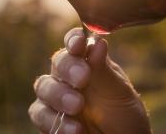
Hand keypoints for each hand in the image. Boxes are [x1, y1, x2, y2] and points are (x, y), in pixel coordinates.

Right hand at [29, 27, 151, 133]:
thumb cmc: (125, 117)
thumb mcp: (119, 93)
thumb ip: (104, 70)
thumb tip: (98, 42)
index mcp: (89, 64)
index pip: (75, 44)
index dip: (73, 40)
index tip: (79, 44)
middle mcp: (69, 78)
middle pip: (57, 63)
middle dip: (68, 68)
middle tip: (83, 78)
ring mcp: (56, 99)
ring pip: (43, 87)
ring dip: (58, 95)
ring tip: (77, 106)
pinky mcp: (48, 121)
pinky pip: (40, 115)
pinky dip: (55, 121)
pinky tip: (75, 129)